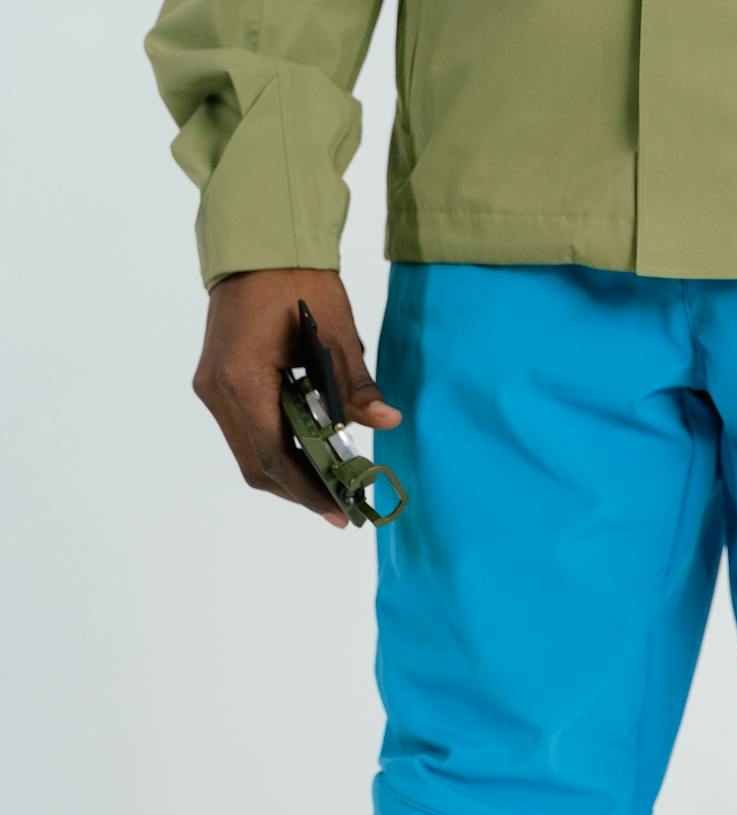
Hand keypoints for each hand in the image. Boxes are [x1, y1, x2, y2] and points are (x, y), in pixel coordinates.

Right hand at [191, 268, 401, 526]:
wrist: (259, 245)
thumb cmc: (299, 282)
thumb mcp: (337, 335)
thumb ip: (356, 387)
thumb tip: (388, 422)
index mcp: (242, 380)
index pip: (274, 456)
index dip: (308, 491)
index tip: (340, 511)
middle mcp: (217, 390)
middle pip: (256, 464)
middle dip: (299, 490)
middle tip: (341, 507)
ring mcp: (212, 387)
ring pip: (248, 451)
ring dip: (288, 472)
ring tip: (332, 486)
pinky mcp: (218, 382)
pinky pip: (246, 430)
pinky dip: (278, 447)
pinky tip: (312, 454)